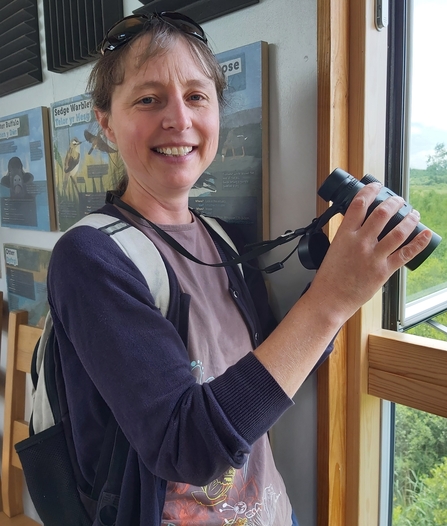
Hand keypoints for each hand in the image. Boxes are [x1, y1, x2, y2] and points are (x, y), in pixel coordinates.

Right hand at [310, 182, 431, 321]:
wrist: (329, 299)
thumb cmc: (329, 278)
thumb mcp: (333, 249)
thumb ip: (347, 236)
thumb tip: (358, 227)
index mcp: (344, 235)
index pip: (359, 204)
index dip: (370, 191)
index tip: (376, 186)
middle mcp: (360, 243)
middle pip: (382, 213)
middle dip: (394, 202)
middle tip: (399, 201)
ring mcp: (373, 257)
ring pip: (398, 231)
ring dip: (409, 219)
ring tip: (413, 213)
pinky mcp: (383, 271)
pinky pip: (405, 254)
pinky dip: (418, 243)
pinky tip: (425, 234)